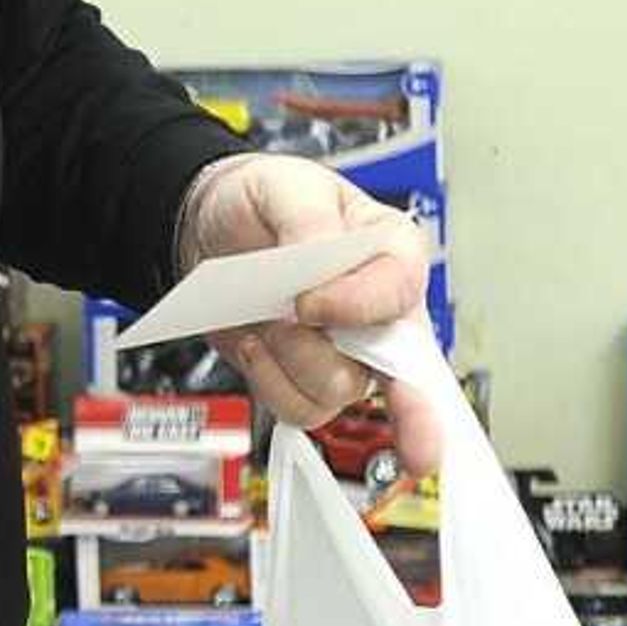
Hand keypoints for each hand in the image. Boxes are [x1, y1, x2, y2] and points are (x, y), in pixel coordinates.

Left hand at [176, 153, 441, 474]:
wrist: (213, 229)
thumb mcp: (286, 187)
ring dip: (291, 362)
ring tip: (265, 320)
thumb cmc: (266, 201)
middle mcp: (382, 314)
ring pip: (338, 392)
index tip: (307, 302)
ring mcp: (349, 353)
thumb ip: (309, 219)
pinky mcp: (308, 379)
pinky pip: (300, 408)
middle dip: (390, 396)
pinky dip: (269, 382)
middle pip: (396, 368)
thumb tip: (319, 261)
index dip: (357, 305)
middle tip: (413, 439)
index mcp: (394, 255)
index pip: (400, 292)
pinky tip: (254, 344)